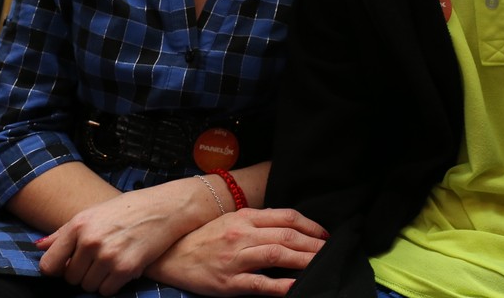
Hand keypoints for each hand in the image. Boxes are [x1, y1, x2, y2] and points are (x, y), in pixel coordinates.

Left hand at [36, 181, 206, 295]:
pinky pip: (107, 291)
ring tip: (112, 261)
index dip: (57, 269)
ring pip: (88, 287)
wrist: (165, 208)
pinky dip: (113, 284)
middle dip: (83, 273)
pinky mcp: (126, 268)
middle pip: (71, 278)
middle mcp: (90, 240)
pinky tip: (122, 267)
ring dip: (98, 279)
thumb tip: (39, 246)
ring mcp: (108, 255)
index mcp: (78, 225)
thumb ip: (64, 232)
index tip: (67, 265)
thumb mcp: (93, 213)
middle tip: (99, 259)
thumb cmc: (128, 209)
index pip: (49, 265)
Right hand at [145, 207, 327, 296]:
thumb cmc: (205, 238)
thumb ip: (259, 222)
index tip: (325, 234)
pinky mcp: (229, 282)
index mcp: (246, 217)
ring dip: (304, 260)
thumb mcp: (232, 221)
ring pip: (278, 256)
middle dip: (314, 244)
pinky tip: (295, 286)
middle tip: (331, 251)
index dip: (310, 226)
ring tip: (321, 264)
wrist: (171, 256)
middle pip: (287, 236)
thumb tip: (289, 227)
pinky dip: (280, 285)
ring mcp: (236, 258)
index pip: (287, 217)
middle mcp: (243, 234)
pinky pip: (259, 283)